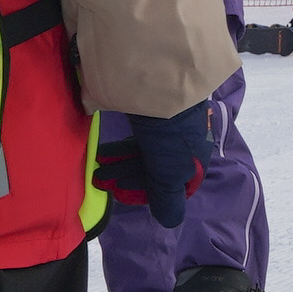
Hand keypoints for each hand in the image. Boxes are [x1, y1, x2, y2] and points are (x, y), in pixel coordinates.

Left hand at [95, 103, 210, 218]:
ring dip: (120, 161)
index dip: (145, 192)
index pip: (172, 184)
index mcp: (194, 157)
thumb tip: (170, 222)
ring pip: (144, 150)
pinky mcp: (153, 107)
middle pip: (155, 167)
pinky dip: (122, 144)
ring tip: (98, 164)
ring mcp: (169, 123)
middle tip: (100, 178)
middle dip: (126, 175)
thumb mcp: (170, 166)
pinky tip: (107, 146)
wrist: (164, 69)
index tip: (119, 193)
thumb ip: (167, 195)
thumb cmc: (169, 126)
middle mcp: (184, 142)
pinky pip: (138, 133)